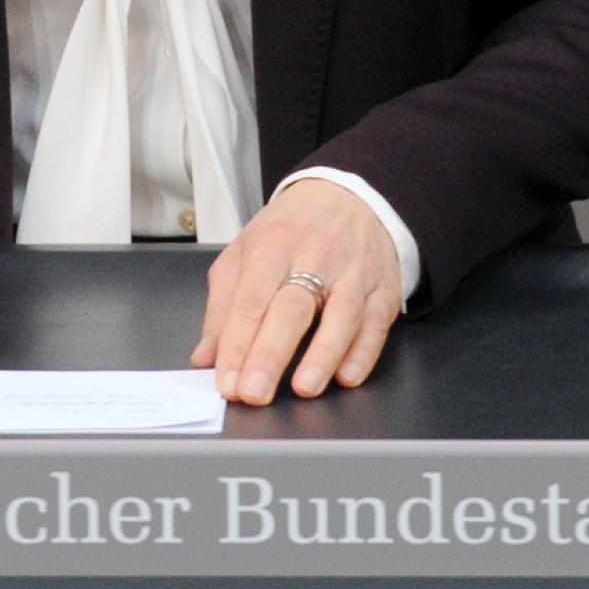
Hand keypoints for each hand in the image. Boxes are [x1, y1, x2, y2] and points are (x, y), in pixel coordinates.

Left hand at [192, 178, 402, 404]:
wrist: (348, 196)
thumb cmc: (290, 230)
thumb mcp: (245, 252)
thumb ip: (223, 306)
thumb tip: (206, 357)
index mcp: (272, 245)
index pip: (251, 300)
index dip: (237, 344)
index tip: (227, 382)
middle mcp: (315, 256)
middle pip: (291, 308)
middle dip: (271, 353)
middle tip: (254, 393)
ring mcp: (353, 272)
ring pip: (341, 315)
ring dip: (322, 354)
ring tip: (303, 388)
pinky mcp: (383, 289)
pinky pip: (376, 322)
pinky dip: (364, 352)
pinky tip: (347, 376)